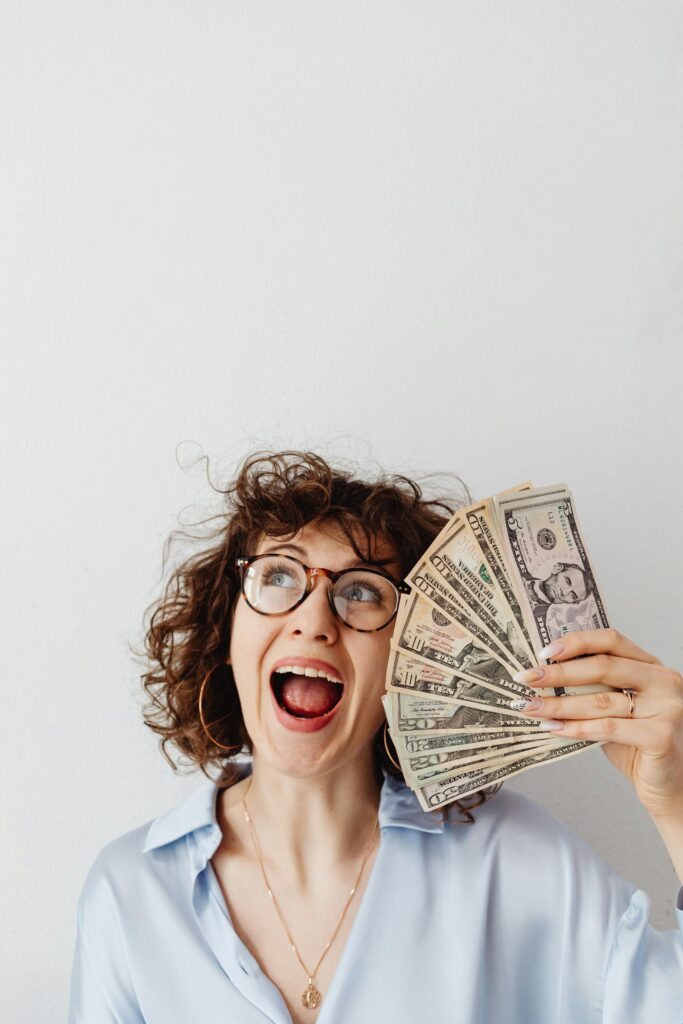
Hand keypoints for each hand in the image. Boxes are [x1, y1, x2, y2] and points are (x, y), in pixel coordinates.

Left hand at [513, 629, 682, 822]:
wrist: (670, 785)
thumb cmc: (638, 744)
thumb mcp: (618, 709)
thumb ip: (594, 690)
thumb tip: (544, 677)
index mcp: (652, 666)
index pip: (612, 640)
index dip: (576, 642)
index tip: (544, 651)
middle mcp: (664, 681)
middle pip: (603, 666)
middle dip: (558, 672)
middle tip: (526, 678)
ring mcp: (667, 708)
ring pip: (601, 700)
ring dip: (559, 704)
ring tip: (531, 707)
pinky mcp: (661, 736)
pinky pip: (608, 728)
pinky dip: (576, 728)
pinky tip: (553, 729)